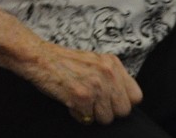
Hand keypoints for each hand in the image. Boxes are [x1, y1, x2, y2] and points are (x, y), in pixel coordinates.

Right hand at [22, 39, 142, 125]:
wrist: (39, 57)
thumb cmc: (65, 62)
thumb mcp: (95, 62)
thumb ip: (112, 77)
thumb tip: (125, 100)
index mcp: (112, 63)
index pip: (136, 96)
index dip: (122, 102)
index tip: (111, 100)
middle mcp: (107, 73)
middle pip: (123, 111)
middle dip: (108, 110)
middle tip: (92, 100)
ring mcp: (96, 85)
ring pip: (107, 118)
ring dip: (92, 113)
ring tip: (79, 97)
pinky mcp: (82, 97)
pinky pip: (88, 119)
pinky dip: (78, 114)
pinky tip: (70, 99)